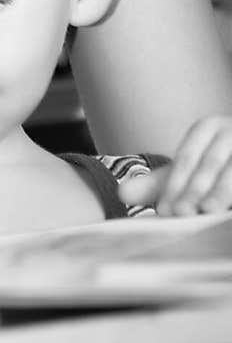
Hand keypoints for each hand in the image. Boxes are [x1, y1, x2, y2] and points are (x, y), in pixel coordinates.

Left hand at [117, 116, 231, 215]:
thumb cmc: (215, 171)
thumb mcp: (188, 174)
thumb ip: (159, 184)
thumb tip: (121, 193)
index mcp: (208, 128)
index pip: (187, 158)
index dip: (175, 185)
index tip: (165, 211)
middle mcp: (231, 131)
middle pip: (210, 164)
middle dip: (195, 191)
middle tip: (182, 214)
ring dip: (221, 193)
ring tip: (208, 211)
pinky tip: (228, 214)